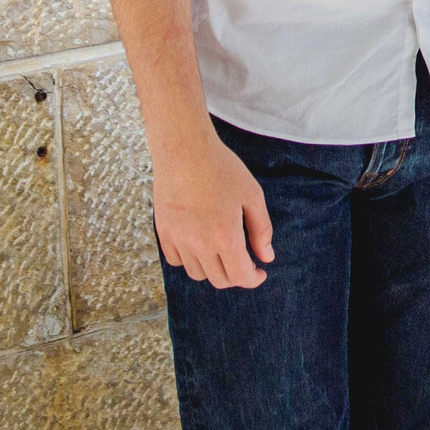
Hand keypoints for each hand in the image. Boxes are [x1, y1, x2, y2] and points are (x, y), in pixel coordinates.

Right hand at [154, 128, 275, 287]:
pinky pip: (177, 260)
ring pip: (197, 273)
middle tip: (244, 260)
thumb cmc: (221, 168)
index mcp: (225, 236)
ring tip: (222, 250)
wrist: (184, 150)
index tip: (259, 272)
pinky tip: (200, 243)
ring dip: (213, 269)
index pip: (240, 276)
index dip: (253, 279)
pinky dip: (190, 259)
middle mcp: (199, 244)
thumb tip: (266, 257)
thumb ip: (262, 230)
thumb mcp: (252, 195)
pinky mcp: (163, 233)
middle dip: (236, 275)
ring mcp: (178, 239)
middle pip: (219, 279)